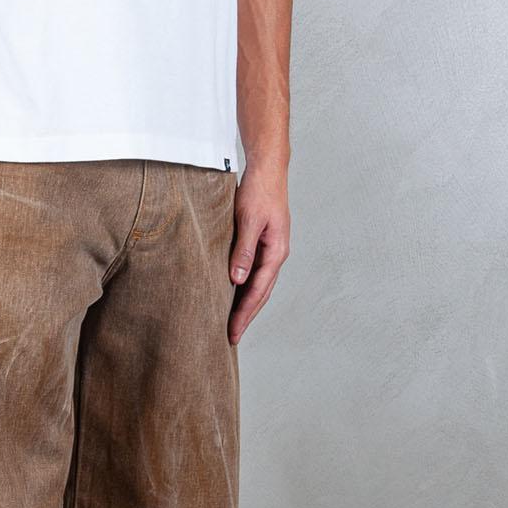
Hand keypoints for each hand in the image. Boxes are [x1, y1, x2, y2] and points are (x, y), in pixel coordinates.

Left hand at [228, 162, 291, 344]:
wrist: (268, 170)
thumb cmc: (259, 191)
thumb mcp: (248, 220)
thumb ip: (243, 251)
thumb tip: (237, 280)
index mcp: (276, 252)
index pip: (258, 291)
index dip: (245, 313)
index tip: (233, 332)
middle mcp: (276, 254)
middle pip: (261, 293)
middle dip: (246, 316)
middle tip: (231, 337)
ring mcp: (271, 250)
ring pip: (258, 285)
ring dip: (246, 304)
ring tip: (232, 323)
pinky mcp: (263, 243)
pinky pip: (254, 272)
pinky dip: (245, 287)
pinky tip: (233, 294)